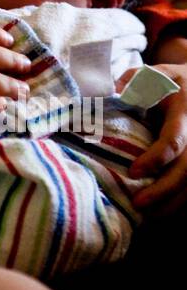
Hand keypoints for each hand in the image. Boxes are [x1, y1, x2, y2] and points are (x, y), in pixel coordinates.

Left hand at [120, 61, 186, 214]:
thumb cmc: (169, 82)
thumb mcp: (152, 74)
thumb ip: (131, 82)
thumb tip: (110, 95)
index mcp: (185, 111)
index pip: (174, 141)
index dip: (155, 159)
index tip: (133, 172)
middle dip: (163, 190)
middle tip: (137, 204)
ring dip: (171, 202)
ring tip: (145, 215)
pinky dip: (177, 201)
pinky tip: (158, 212)